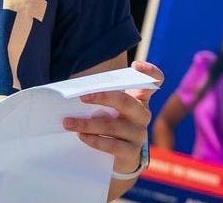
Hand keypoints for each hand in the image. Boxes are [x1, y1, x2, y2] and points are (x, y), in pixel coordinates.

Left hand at [63, 60, 162, 176]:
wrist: (119, 157)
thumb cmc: (109, 121)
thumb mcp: (108, 105)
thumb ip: (100, 93)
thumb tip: (74, 87)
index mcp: (138, 97)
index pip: (154, 82)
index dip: (149, 72)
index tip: (135, 65)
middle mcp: (142, 114)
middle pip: (126, 101)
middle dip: (102, 97)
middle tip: (81, 97)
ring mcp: (139, 134)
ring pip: (113, 125)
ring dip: (87, 123)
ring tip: (68, 122)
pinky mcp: (132, 152)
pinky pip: (113, 145)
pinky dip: (94, 139)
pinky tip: (82, 136)